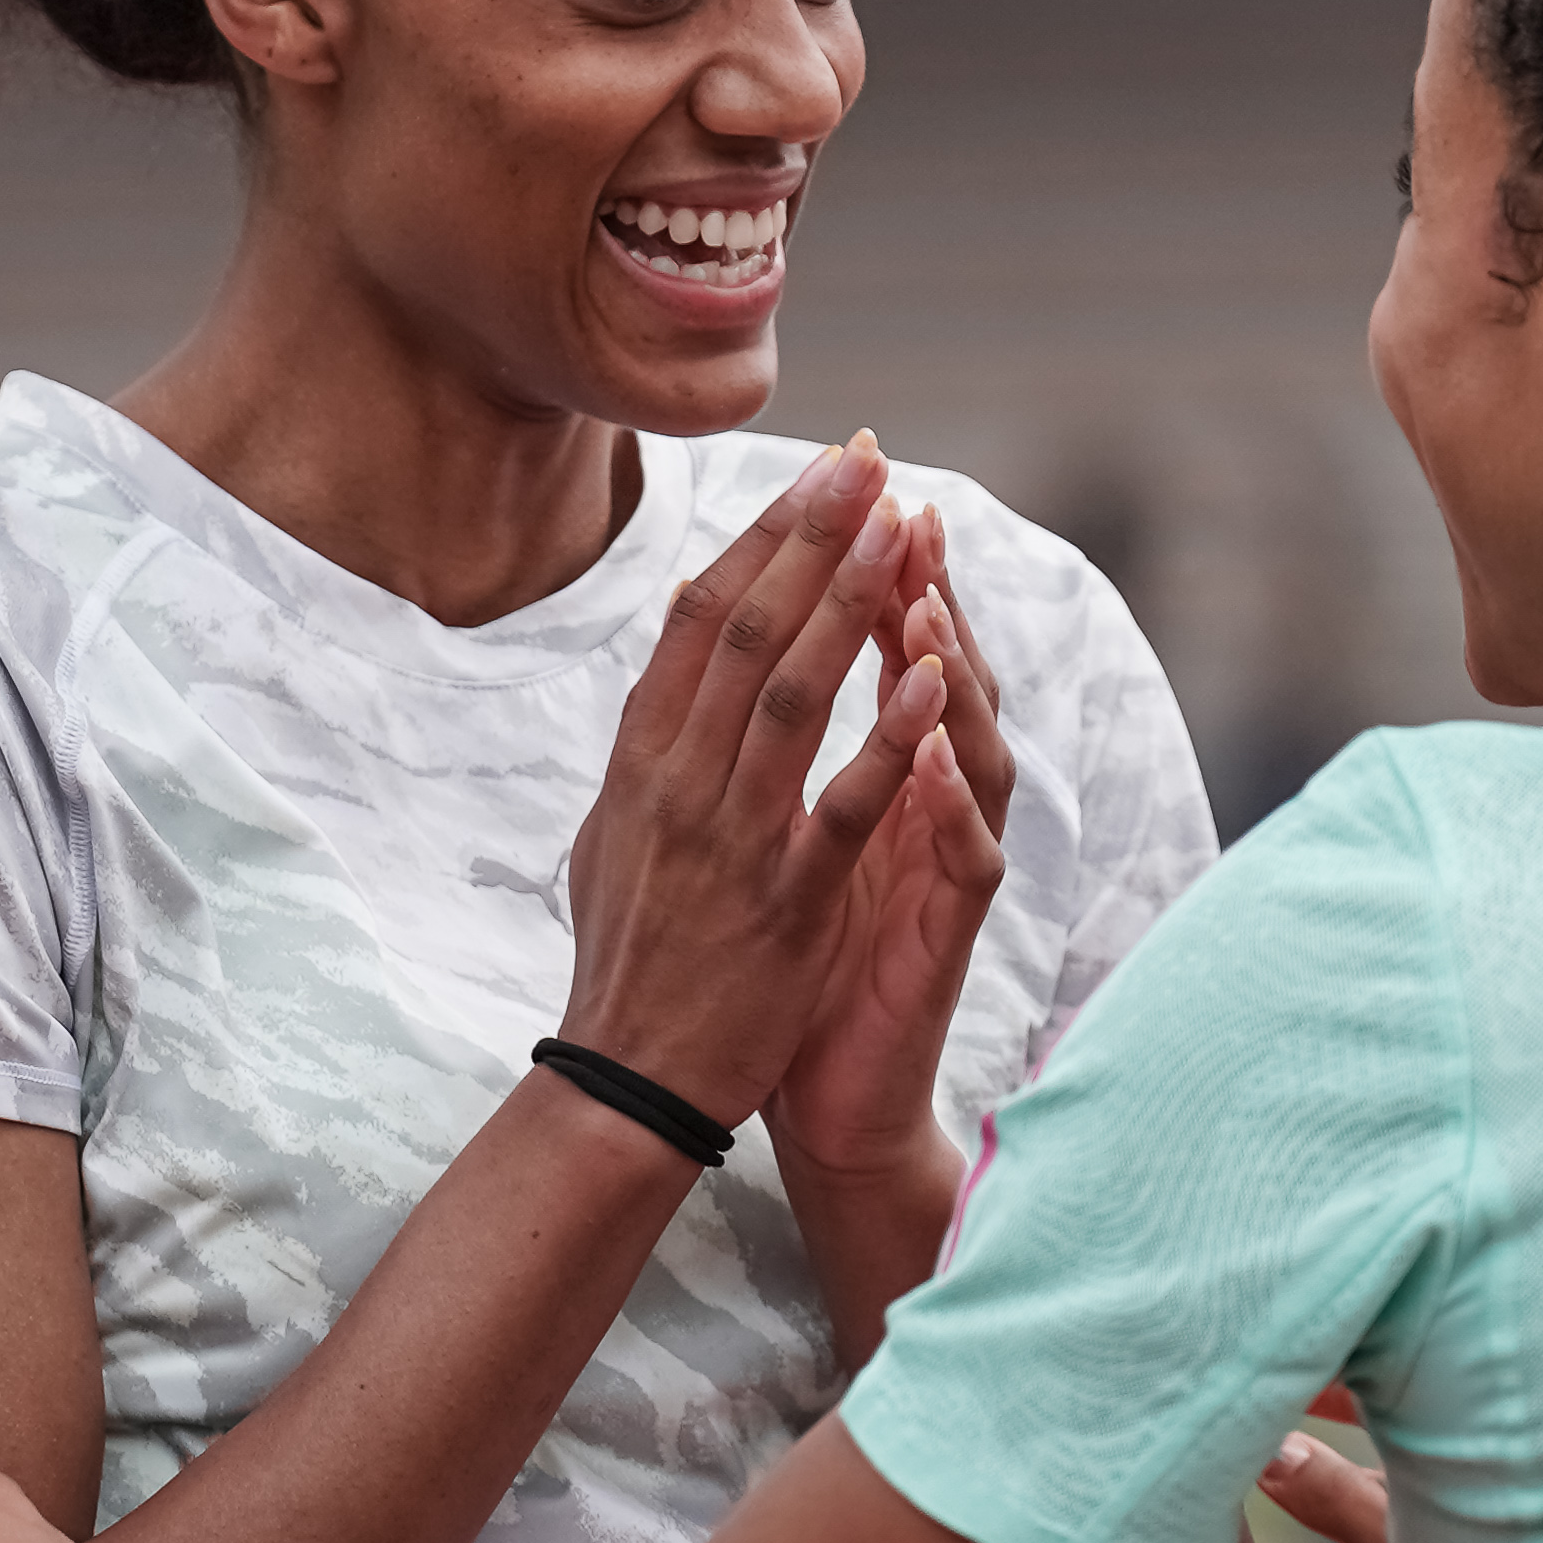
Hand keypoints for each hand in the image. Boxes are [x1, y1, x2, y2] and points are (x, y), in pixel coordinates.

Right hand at [561, 435, 950, 1127]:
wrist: (628, 1079)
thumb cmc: (632, 954)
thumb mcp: (611, 830)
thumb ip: (647, 743)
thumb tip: (669, 653)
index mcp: (640, 757)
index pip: (701, 616)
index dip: (764, 536)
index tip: (819, 475)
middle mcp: (679, 780)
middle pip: (747, 630)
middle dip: (812, 537)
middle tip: (866, 463)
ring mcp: (731, 836)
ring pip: (793, 693)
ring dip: (851, 602)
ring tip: (904, 529)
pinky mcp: (786, 898)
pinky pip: (844, 802)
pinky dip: (890, 734)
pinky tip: (931, 674)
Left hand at [767, 509, 1014, 1186]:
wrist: (821, 1093)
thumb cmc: (796, 962)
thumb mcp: (774, 834)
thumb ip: (776, 743)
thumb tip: (728, 642)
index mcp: (881, 773)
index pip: (887, 647)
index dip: (870, 566)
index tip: (849, 484)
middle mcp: (929, 803)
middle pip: (946, 673)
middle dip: (925, 588)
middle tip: (907, 509)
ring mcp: (946, 863)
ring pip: (975, 747)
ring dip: (950, 675)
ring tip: (925, 609)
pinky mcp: (950, 931)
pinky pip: (967, 853)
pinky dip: (952, 797)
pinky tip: (934, 750)